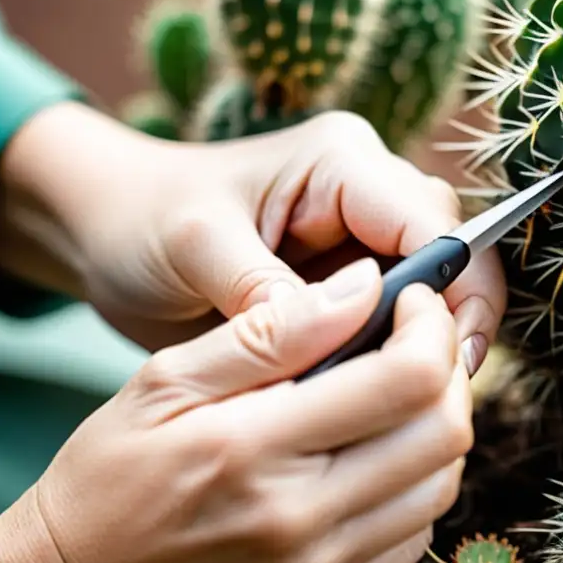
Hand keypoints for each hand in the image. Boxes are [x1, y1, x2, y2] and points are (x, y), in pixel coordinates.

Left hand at [0, 104, 504, 374]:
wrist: (108, 232)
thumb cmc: (142, 221)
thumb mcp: (195, 247)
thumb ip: (264, 290)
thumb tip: (337, 341)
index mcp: (340, 161)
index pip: (432, 223)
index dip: (450, 293)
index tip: (438, 365)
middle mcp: (367, 187)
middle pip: (454, 252)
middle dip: (451, 321)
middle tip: (435, 393)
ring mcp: (363, 233)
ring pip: (439, 285)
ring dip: (429, 342)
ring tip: (410, 401)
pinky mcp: (352, 275)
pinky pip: (401, 314)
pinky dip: (399, 353)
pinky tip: (383, 394)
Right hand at [0, 259, 473, 562]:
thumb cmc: (112, 477)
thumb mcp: (169, 382)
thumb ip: (272, 329)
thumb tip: (363, 285)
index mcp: (258, 448)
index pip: (406, 380)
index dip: (431, 326)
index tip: (413, 300)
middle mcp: (304, 521)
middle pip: (445, 433)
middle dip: (447, 368)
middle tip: (413, 339)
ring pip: (443, 483)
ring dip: (436, 423)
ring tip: (393, 391)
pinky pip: (415, 533)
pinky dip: (415, 480)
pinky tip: (375, 451)